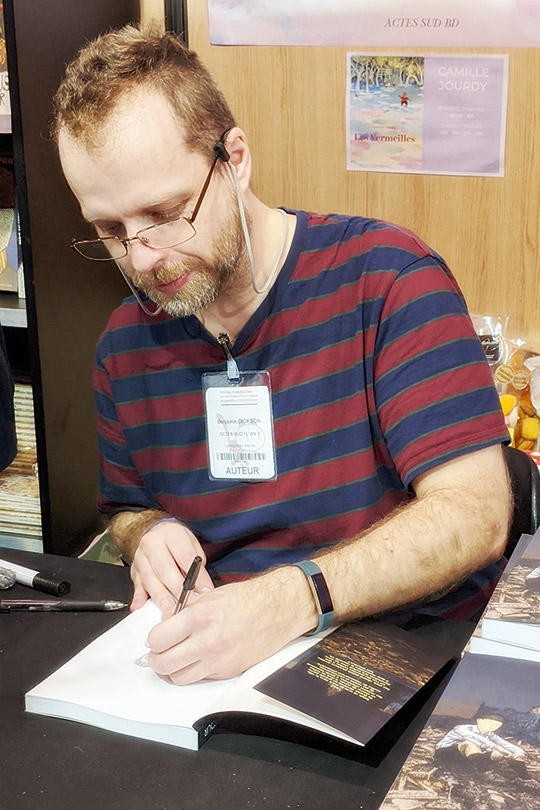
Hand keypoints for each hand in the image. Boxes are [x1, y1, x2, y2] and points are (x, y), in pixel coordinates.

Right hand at [130, 520, 213, 611]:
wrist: (157, 533)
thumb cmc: (177, 541)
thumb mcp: (192, 545)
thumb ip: (197, 565)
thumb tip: (203, 588)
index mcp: (170, 533)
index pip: (184, 556)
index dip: (195, 575)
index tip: (204, 590)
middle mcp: (152, 543)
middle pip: (164, 568)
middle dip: (177, 589)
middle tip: (188, 603)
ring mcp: (141, 556)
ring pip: (150, 579)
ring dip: (161, 597)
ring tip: (171, 610)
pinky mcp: (135, 570)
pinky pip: (136, 585)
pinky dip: (139, 597)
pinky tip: (140, 606)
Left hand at [146, 566, 316, 683]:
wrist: (277, 610)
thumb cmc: (246, 600)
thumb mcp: (208, 596)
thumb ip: (183, 612)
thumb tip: (164, 624)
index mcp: (199, 617)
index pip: (158, 639)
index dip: (154, 639)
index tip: (157, 637)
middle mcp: (207, 641)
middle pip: (164, 664)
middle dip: (157, 658)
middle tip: (159, 652)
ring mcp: (218, 660)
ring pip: (178, 677)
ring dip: (172, 669)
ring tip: (177, 657)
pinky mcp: (227, 672)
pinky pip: (198, 679)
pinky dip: (192, 672)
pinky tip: (196, 658)